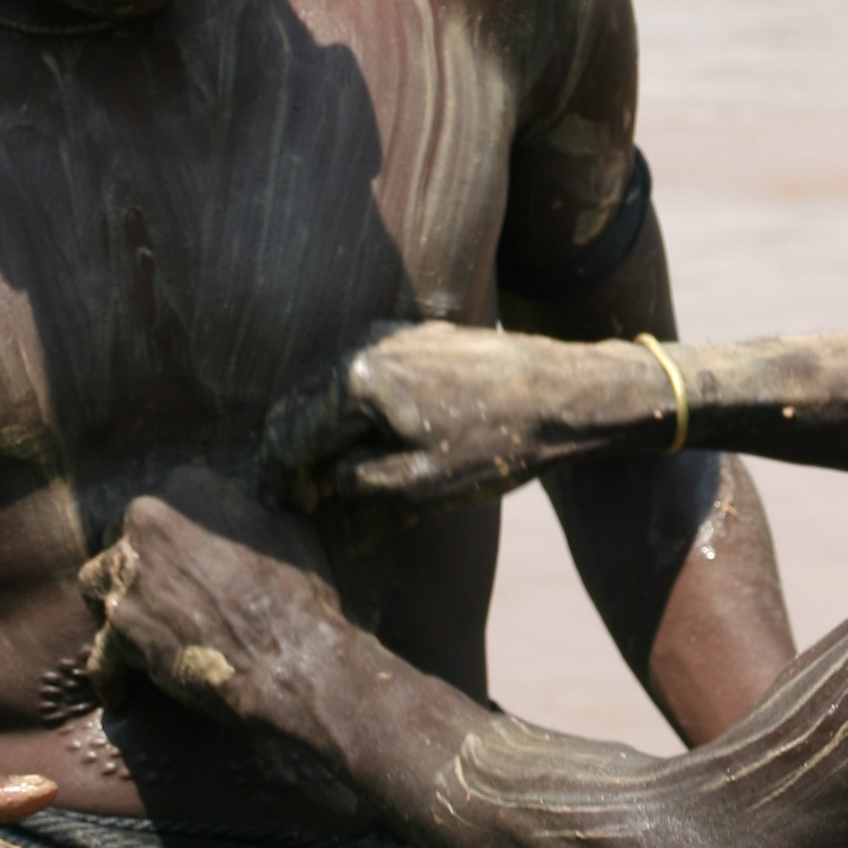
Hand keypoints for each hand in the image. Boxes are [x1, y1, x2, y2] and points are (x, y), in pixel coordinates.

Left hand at [79, 469, 370, 824]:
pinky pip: (100, 653)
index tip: (176, 561)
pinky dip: (110, 673)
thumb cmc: (301, 592)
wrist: (294, 658)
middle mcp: (148, 522)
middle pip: (118, 541)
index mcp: (188, 486)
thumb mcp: (289, 527)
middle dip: (132, 567)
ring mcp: (129, 576)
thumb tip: (260, 508)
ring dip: (114, 605)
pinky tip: (119, 689)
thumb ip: (254, 511)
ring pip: (97, 586)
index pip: (157, 507)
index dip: (165, 539)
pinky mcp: (122, 629)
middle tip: (156, 595)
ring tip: (133, 629)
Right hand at [266, 326, 669, 510]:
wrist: (569, 394)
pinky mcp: (417, 337)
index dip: (279, 481)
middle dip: (294, 454)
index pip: (289, 435)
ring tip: (331, 477)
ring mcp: (390, 336)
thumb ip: (353, 483)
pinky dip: (355, 410)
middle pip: (301, 405)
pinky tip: (371, 442)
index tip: (284, 512)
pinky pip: (365, 376)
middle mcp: (363, 346)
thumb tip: (322, 478)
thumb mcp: (415, 488)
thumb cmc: (496, 446)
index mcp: (354, 383)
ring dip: (324, 432)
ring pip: (332, 389)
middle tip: (296, 498)